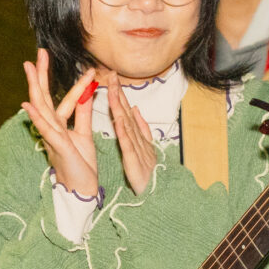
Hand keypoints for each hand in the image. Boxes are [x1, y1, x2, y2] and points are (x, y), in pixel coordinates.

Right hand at [21, 50, 100, 198]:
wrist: (82, 189)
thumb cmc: (81, 165)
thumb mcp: (84, 134)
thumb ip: (83, 113)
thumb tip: (87, 93)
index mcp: (60, 125)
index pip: (60, 98)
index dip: (66, 81)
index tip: (68, 64)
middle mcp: (52, 128)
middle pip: (43, 97)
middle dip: (41, 74)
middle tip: (39, 52)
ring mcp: (52, 136)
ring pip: (41, 108)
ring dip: (35, 87)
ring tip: (29, 68)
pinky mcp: (57, 146)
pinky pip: (46, 129)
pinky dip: (37, 116)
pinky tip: (28, 105)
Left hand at [104, 77, 159, 193]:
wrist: (157, 193)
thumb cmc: (149, 172)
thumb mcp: (145, 147)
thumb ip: (141, 127)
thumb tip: (137, 108)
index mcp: (138, 136)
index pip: (127, 111)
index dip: (120, 94)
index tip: (112, 78)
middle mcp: (139, 138)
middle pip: (127, 112)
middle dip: (119, 93)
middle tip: (111, 75)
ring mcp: (138, 148)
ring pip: (127, 124)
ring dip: (120, 107)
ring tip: (112, 91)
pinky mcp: (134, 161)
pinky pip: (128, 144)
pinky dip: (124, 132)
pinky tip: (119, 119)